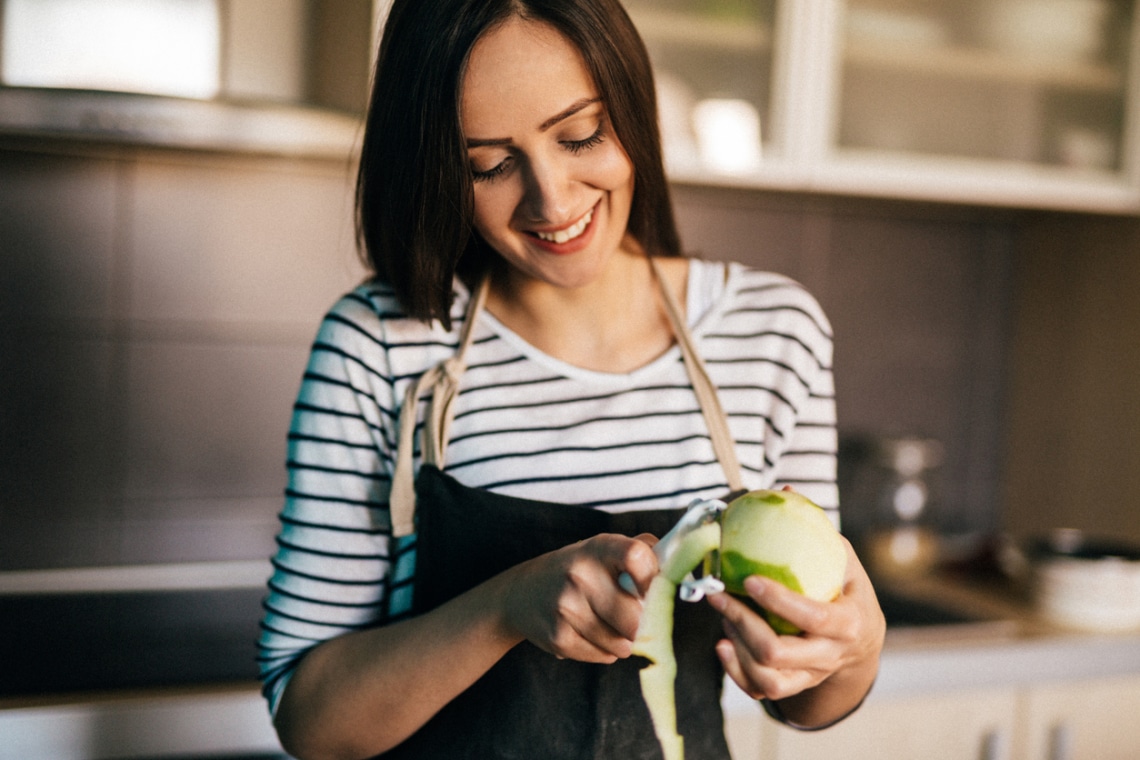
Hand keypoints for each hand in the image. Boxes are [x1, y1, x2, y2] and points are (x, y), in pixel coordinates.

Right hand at [500, 533, 658, 662]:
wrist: (521, 594)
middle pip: (636, 617)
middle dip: (642, 624)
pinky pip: (604, 656)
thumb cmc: (577, 570)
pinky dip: (606, 651)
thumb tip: (680, 565)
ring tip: (610, 625)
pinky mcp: (559, 637)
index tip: (652, 590)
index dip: (654, 578)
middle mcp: (579, 574)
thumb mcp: (602, 550)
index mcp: (598, 548)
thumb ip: (642, 551)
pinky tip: (592, 634)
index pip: (637, 557)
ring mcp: (566, 607)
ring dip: (625, 640)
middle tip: (635, 617)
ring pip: (623, 642)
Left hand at [708, 538, 884, 714]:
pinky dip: (736, 670)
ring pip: (767, 676)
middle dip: (742, 621)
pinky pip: (760, 689)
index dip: (779, 602)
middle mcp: (829, 656)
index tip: (750, 579)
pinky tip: (722, 644)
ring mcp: (810, 675)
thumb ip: (817, 530)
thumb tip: (786, 491)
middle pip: (777, 652)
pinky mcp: (794, 685)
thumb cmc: (846, 589)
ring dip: (736, 644)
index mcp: (848, 623)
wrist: (860, 640)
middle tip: (718, 592)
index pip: (813, 618)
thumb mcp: (843, 559)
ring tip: (723, 612)